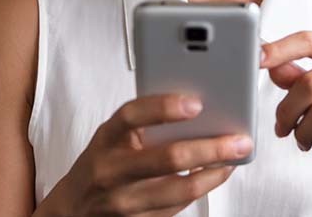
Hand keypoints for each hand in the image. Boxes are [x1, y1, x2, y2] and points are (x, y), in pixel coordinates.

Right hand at [44, 93, 250, 215]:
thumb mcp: (113, 137)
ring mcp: (123, 201)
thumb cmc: (102, 163)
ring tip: (233, 159)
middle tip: (239, 140)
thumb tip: (197, 109)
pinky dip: (201, 189)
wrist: (72, 209)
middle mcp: (111, 170)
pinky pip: (177, 207)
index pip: (131, 116)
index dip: (163, 108)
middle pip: (167, 158)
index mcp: (106, 139)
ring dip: (214, 174)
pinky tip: (215, 175)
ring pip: (179, 190)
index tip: (195, 104)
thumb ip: (145, 123)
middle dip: (210, 148)